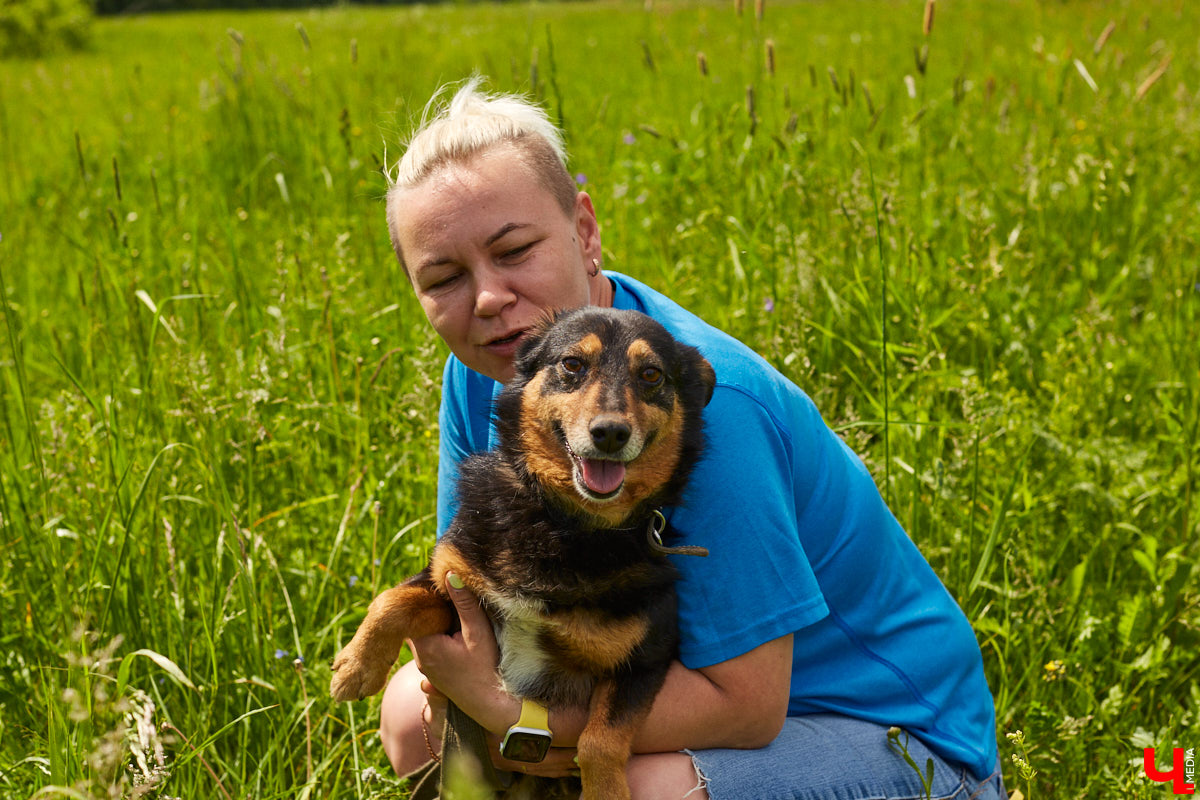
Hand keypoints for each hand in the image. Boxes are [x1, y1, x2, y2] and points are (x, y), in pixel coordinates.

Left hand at [407, 573, 508, 730]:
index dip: (424, 594)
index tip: (436, 579)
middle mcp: (420, 657)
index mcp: (425, 645)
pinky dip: (439, 632)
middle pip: (418, 621)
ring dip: (436, 619)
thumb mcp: (477, 631)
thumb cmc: (486, 668)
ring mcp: (427, 666)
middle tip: (444, 586)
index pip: (414, 612)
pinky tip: (455, 626)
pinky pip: (431, 644)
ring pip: (425, 632)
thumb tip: (449, 573)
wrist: (492, 704)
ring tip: (452, 603)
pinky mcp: (435, 671)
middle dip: (430, 605)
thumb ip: (463, 602)